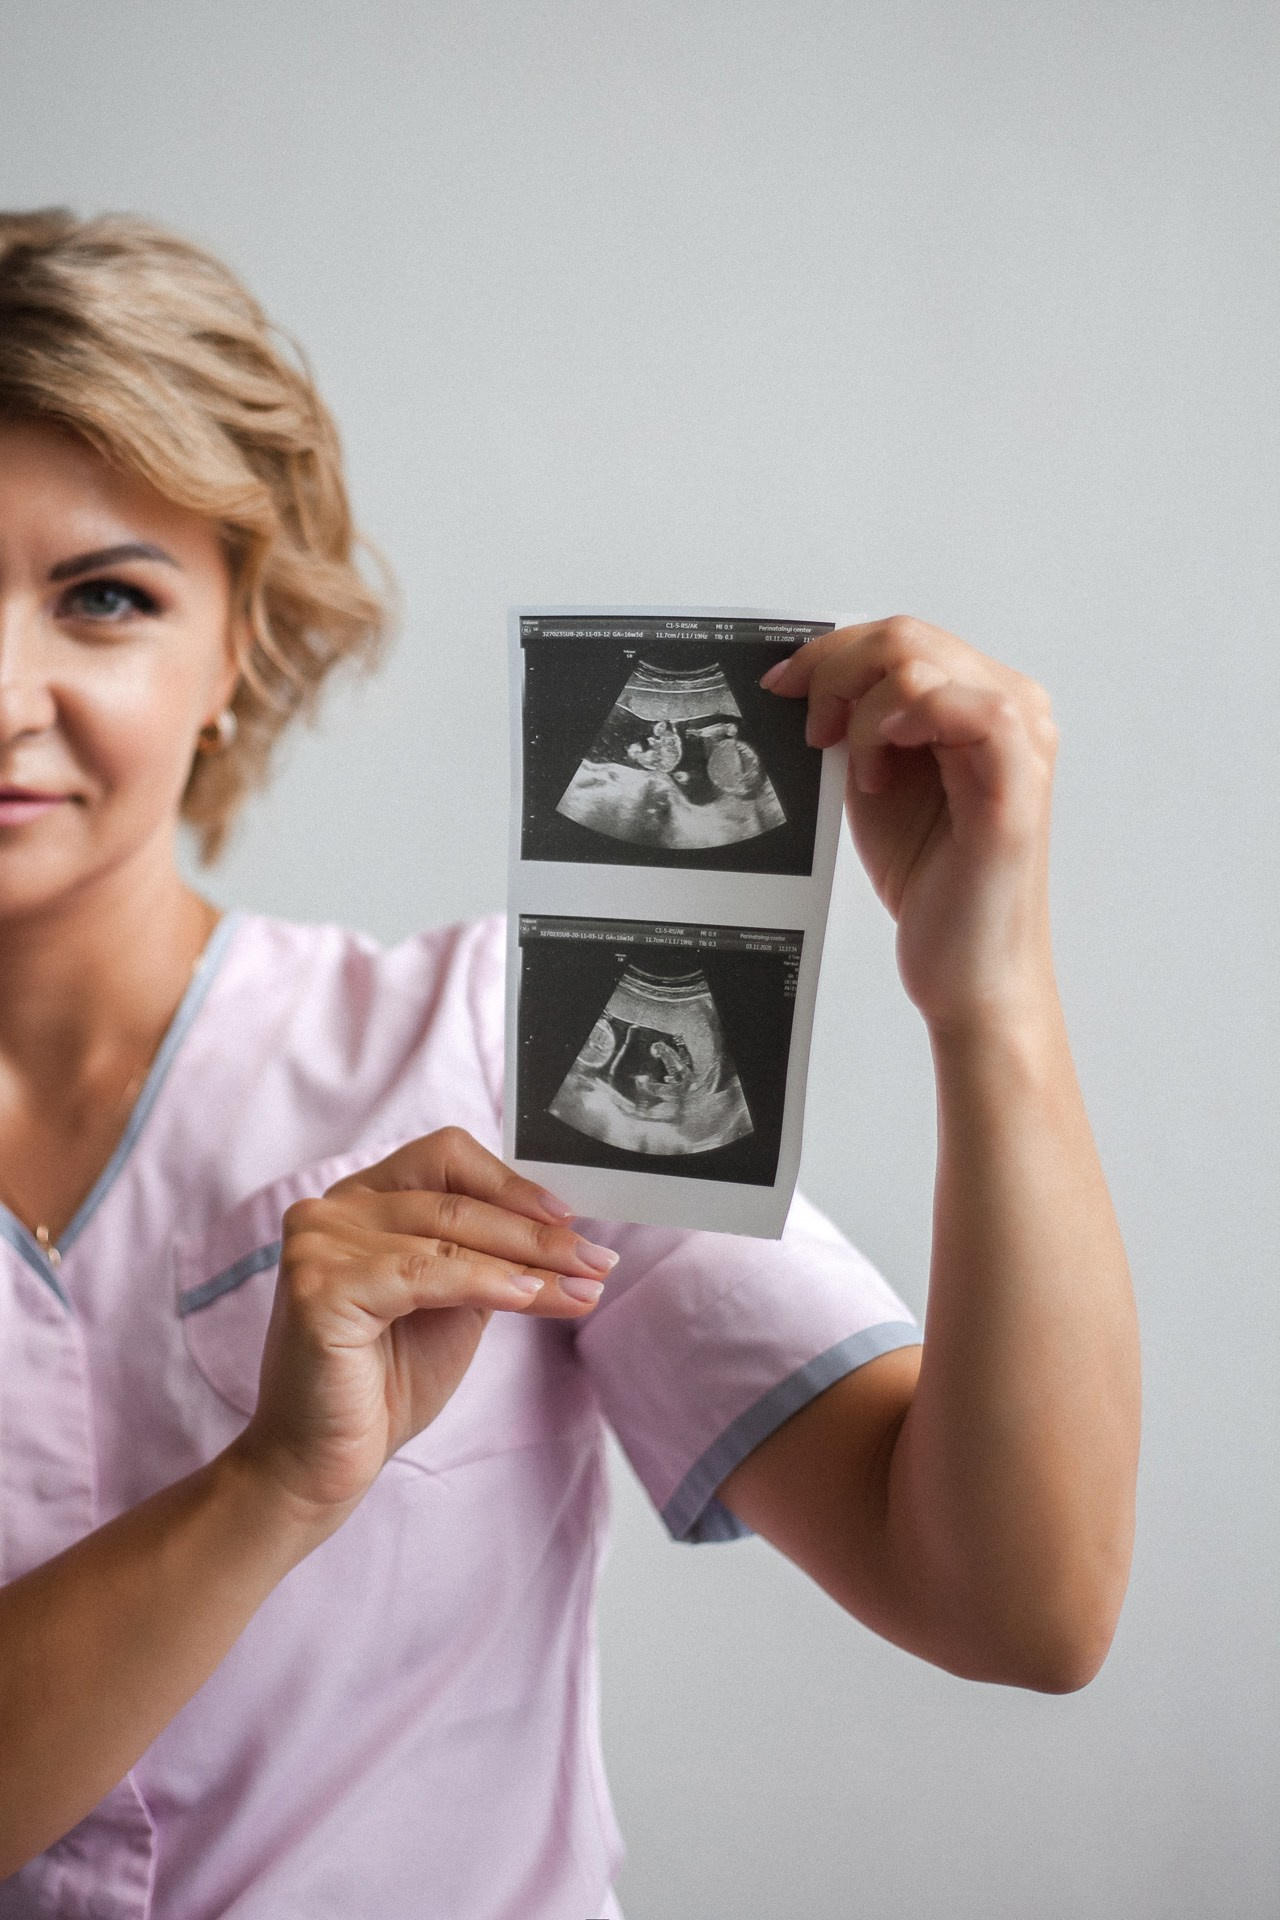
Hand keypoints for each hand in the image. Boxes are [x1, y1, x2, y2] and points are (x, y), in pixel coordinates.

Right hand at [229, 1129, 615, 1519]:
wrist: (322, 1462)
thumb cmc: (385, 1382)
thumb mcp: (453, 1301)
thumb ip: (487, 1256)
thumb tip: (567, 1232)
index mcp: (361, 1200)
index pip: (444, 1158)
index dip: (510, 1183)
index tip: (570, 1218)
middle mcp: (332, 1209)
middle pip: (454, 1199)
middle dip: (538, 1234)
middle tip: (598, 1260)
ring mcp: (318, 1243)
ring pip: (448, 1235)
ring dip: (528, 1263)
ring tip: (583, 1287)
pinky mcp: (318, 1286)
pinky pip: (424, 1273)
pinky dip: (486, 1283)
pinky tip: (529, 1298)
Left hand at [763, 617, 1058, 1033]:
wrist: (967, 972)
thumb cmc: (931, 884)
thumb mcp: (876, 782)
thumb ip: (860, 725)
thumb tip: (810, 678)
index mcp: (982, 704)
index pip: (903, 637)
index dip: (831, 652)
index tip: (781, 686)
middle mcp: (1014, 709)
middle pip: (907, 635)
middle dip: (834, 674)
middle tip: (809, 731)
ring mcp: (1023, 738)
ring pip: (919, 661)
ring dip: (863, 710)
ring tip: (862, 773)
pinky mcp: (1018, 779)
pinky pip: (962, 705)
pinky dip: (903, 724)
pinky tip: (880, 771)